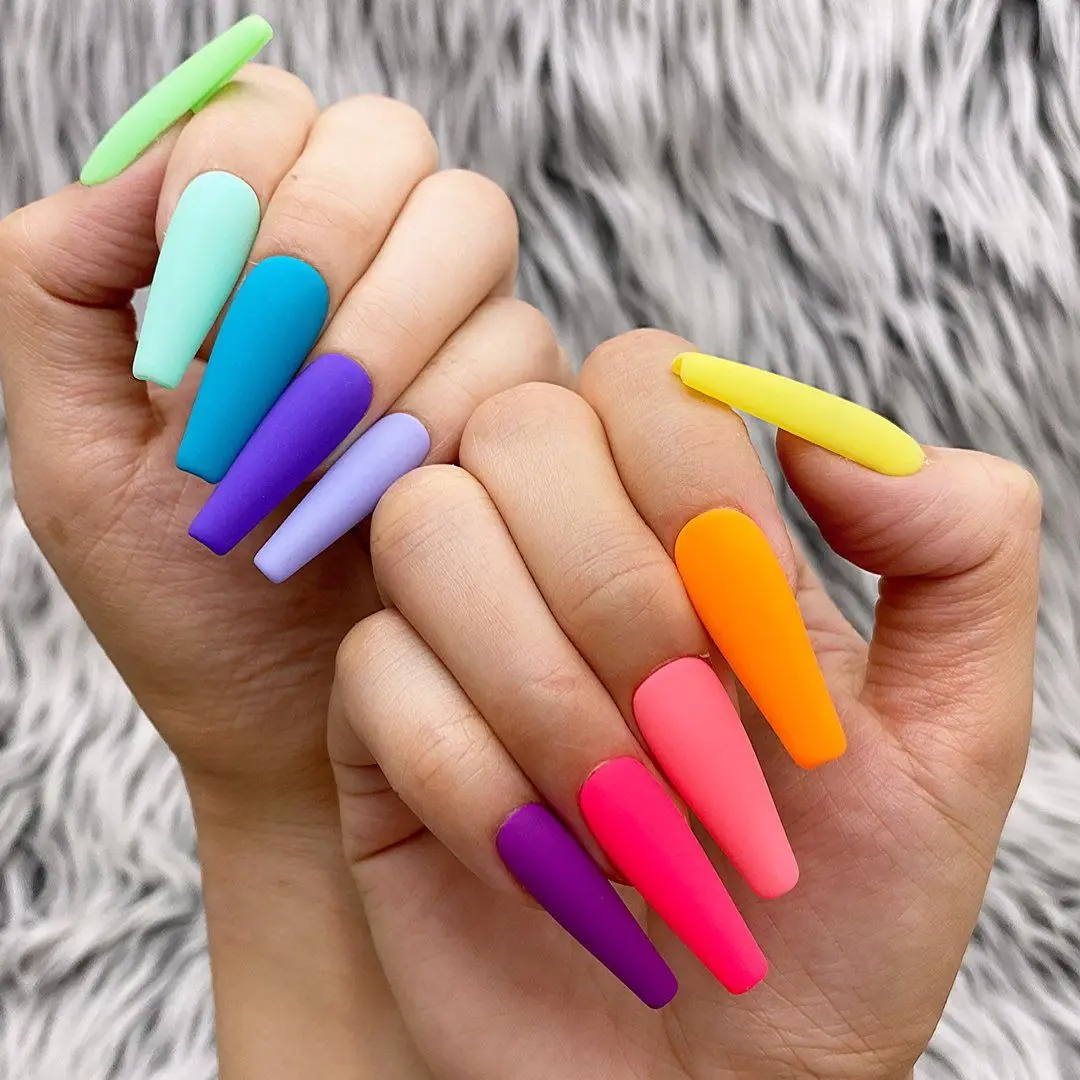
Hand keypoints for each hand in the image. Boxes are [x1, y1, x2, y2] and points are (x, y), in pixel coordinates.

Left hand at [0, 64, 563, 827]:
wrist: (282, 717)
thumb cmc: (177, 592)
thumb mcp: (71, 446)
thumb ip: (64, 287)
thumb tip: (145, 167)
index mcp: (249, 253)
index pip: (267, 112)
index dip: (234, 179)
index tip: (189, 314)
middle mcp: (365, 269)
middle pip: (388, 141)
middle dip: (319, 243)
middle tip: (259, 378)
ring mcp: (456, 332)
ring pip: (471, 226)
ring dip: (384, 337)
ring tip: (309, 459)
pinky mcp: (521, 408)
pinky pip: (521, 350)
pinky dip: (442, 418)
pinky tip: (384, 499)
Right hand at [329, 329, 1039, 1078]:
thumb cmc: (837, 914)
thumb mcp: (954, 734)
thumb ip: (957, 552)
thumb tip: (828, 435)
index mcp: (682, 518)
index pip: (642, 377)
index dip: (692, 484)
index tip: (761, 645)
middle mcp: (553, 544)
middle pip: (518, 436)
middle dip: (617, 597)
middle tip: (696, 743)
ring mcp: (454, 626)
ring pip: (427, 530)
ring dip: (544, 691)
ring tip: (629, 821)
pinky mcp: (380, 722)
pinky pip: (378, 677)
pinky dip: (479, 788)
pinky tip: (553, 873)